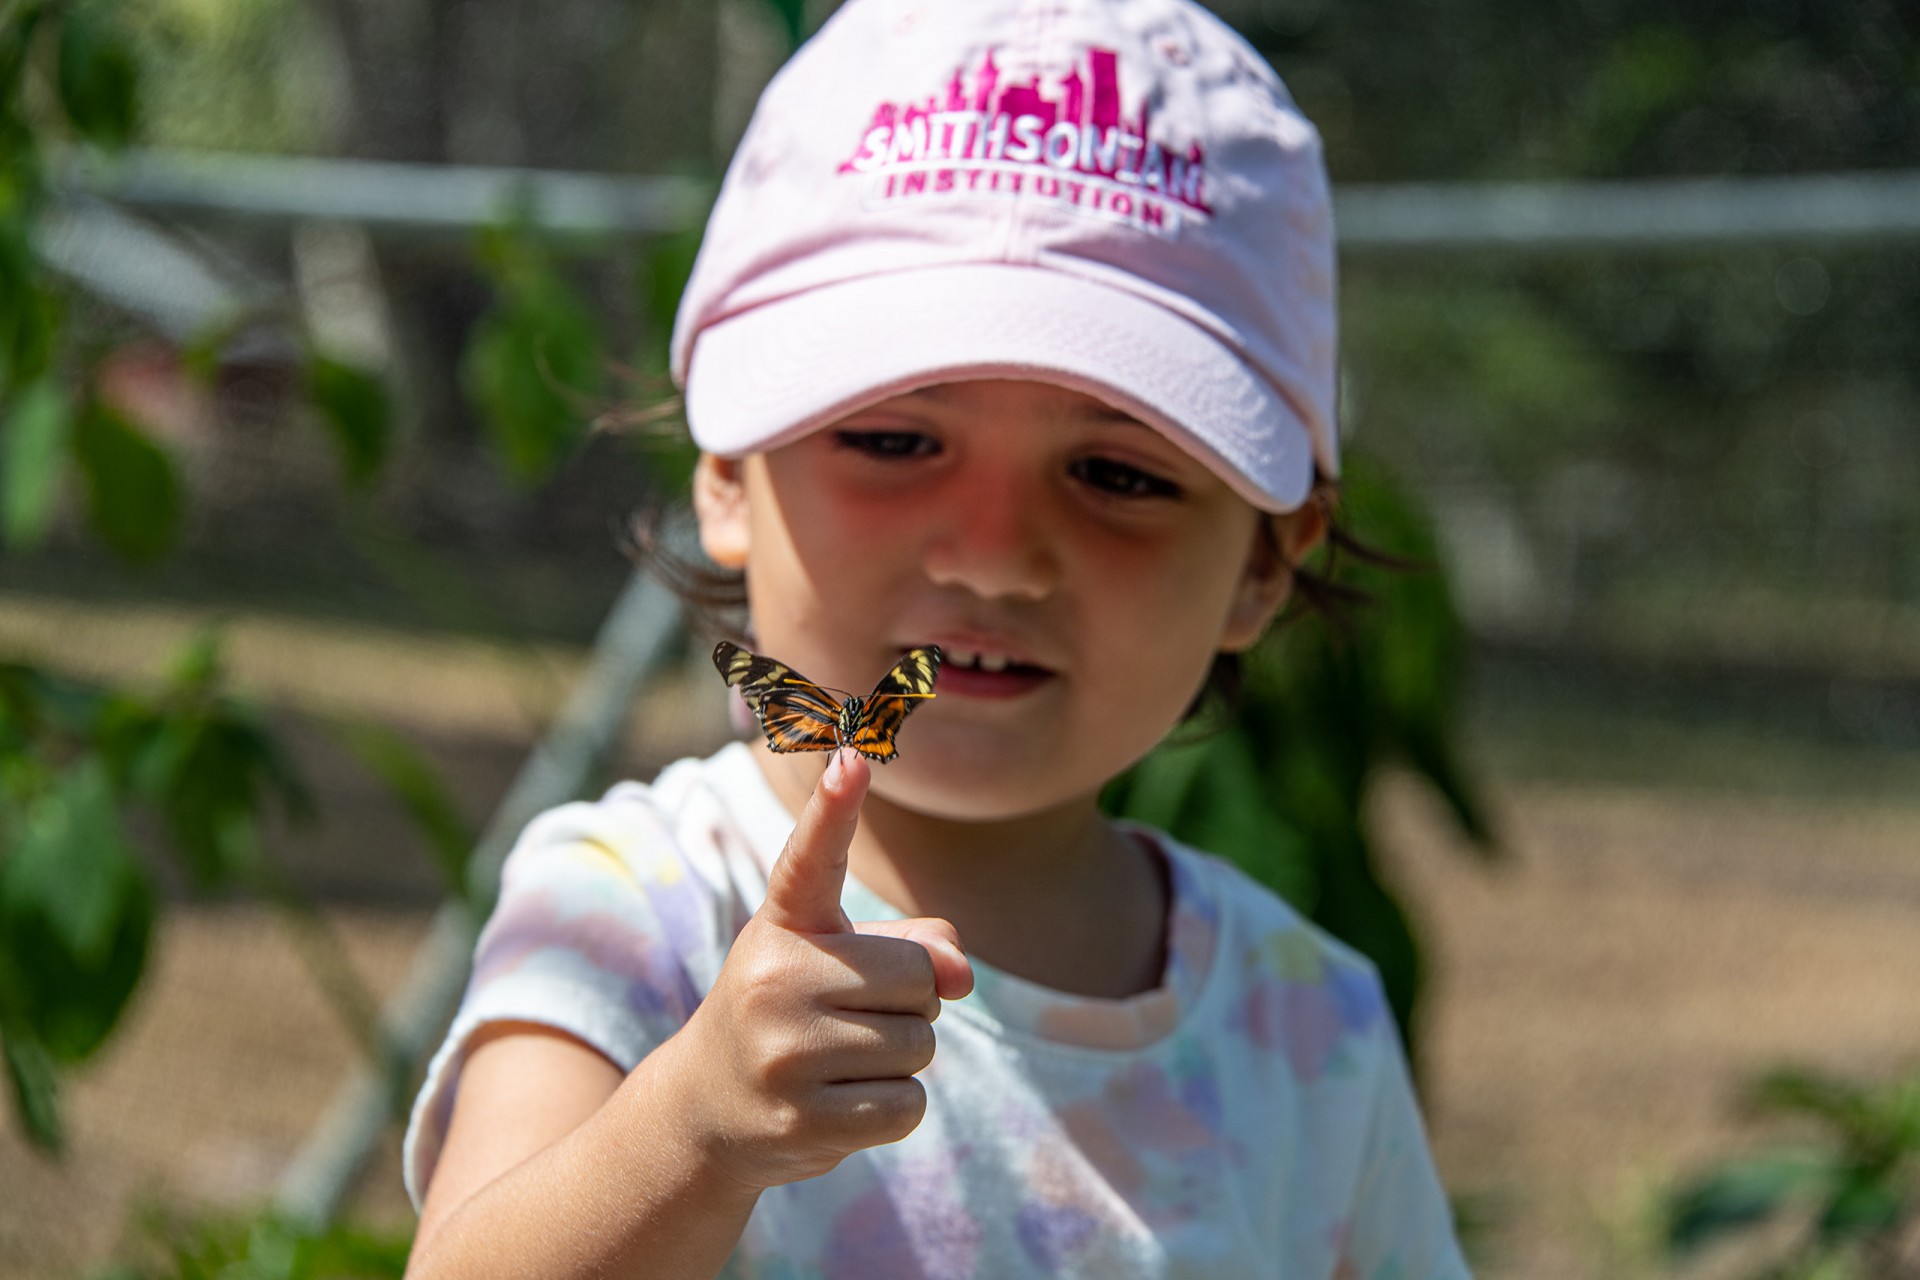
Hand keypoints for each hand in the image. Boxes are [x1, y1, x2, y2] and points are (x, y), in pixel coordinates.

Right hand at [668, 748, 972, 1189]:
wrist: (708, 1113)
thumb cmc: (793, 1017)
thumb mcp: (838, 964)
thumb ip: (916, 947)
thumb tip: (960, 974)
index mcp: (783, 925)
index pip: (812, 858)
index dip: (834, 807)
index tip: (852, 756)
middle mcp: (773, 978)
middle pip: (918, 977)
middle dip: (910, 1003)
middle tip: (850, 1020)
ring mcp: (783, 1052)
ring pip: (919, 1045)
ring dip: (902, 1059)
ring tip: (840, 1064)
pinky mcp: (803, 1119)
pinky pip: (909, 1104)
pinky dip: (894, 1108)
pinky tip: (841, 1105)